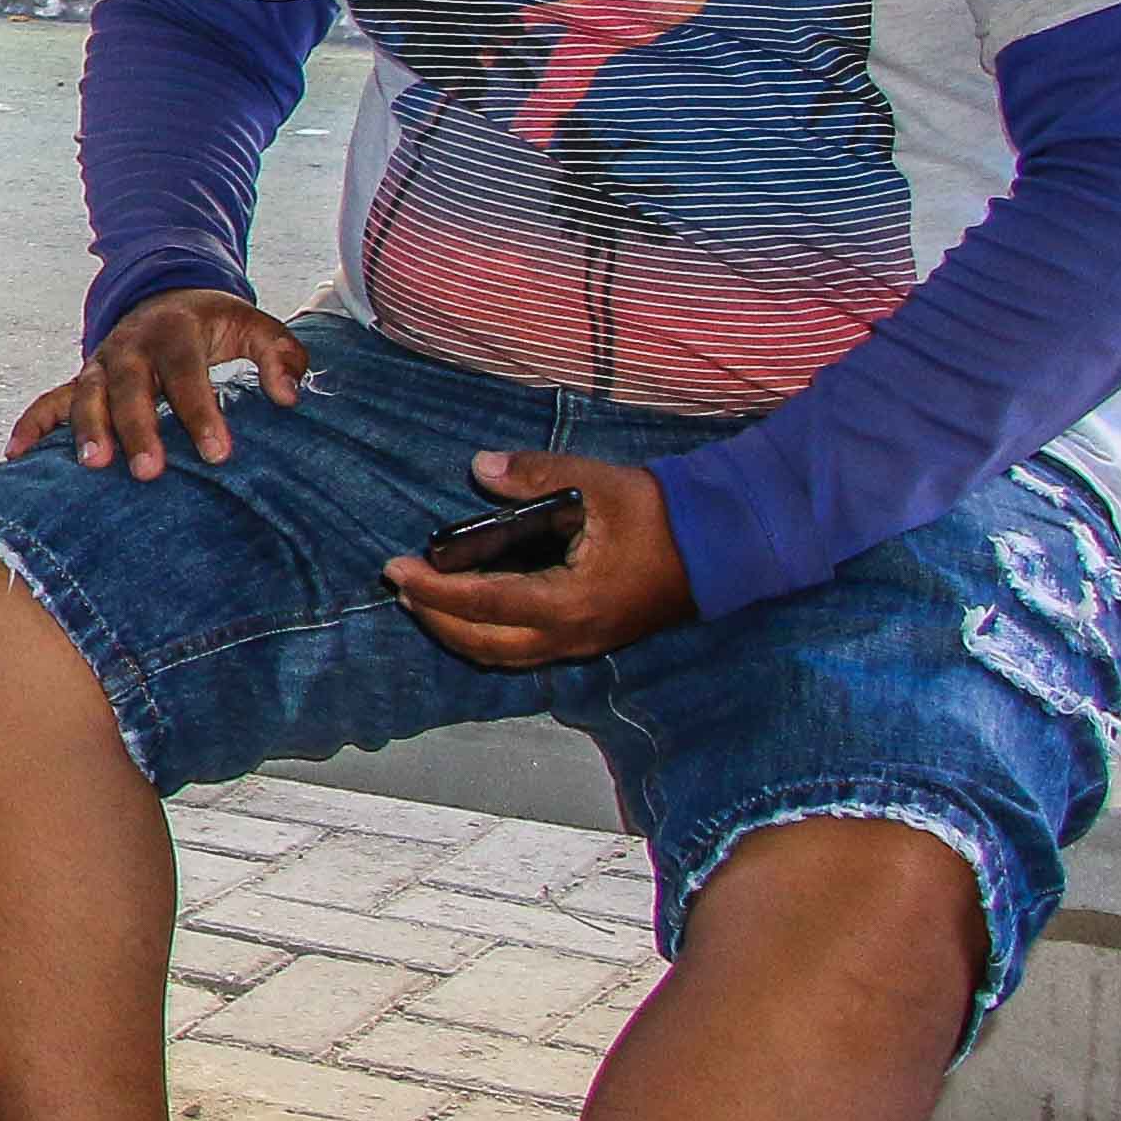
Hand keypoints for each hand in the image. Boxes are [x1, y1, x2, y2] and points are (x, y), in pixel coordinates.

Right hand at [6, 286, 311, 479]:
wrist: (165, 296)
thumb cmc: (215, 324)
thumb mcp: (254, 325)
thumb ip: (280, 353)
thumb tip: (288, 395)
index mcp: (175, 330)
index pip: (186, 373)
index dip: (200, 412)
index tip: (219, 453)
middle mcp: (130, 345)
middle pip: (128, 386)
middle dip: (136, 428)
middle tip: (148, 471)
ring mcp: (100, 363)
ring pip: (86, 394)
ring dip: (86, 429)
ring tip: (94, 466)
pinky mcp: (82, 381)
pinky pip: (49, 401)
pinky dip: (31, 425)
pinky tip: (16, 455)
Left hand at [388, 448, 695, 667]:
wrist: (724, 547)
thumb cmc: (661, 515)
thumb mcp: (598, 483)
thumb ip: (536, 474)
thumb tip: (479, 467)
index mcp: (569, 603)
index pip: (482, 604)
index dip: (433, 588)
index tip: (395, 567)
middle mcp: (570, 636)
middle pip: (482, 642)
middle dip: (434, 616)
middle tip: (400, 583)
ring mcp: (581, 644)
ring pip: (502, 654)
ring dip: (457, 631)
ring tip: (424, 598)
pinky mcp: (588, 639)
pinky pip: (523, 650)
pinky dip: (487, 634)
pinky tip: (471, 609)